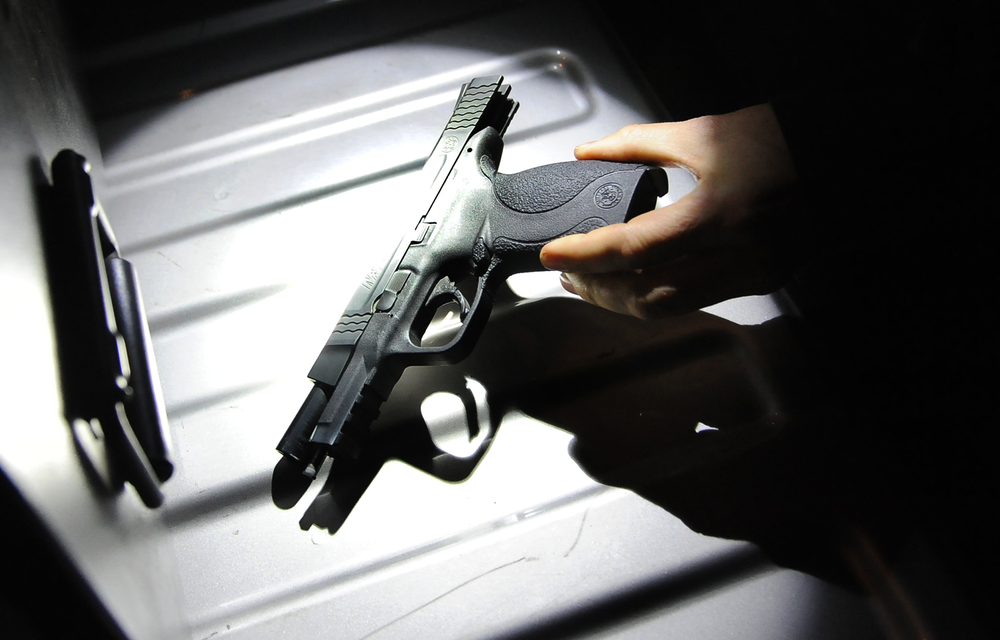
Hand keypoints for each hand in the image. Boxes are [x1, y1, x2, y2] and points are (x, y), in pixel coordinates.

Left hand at [540, 104, 806, 317]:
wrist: (846, 157)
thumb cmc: (779, 140)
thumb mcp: (703, 135)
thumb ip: (638, 146)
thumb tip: (588, 155)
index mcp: (720, 214)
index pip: (636, 247)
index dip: (587, 255)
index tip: (551, 257)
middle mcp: (737, 255)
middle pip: (648, 294)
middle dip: (598, 289)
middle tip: (566, 275)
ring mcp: (752, 275)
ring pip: (669, 307)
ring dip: (622, 300)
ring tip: (590, 282)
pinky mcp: (760, 281)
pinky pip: (695, 300)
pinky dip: (655, 293)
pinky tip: (633, 280)